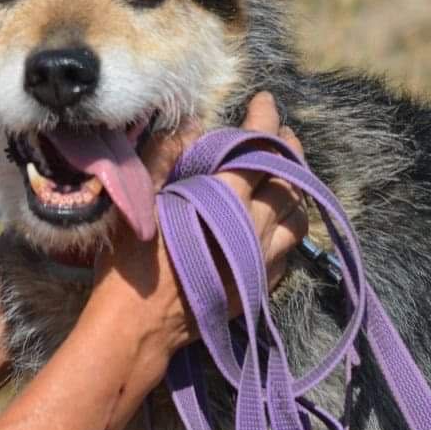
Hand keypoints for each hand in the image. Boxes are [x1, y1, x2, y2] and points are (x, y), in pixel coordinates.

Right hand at [89, 93, 306, 380]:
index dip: (265, 120)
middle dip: (288, 149)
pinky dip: (287, 227)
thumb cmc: (132, 263)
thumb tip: (190, 124)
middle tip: (281, 132)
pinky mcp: (260, 286)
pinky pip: (289, 250)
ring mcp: (262, 261)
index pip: (258, 148)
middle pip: (290, 180)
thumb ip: (166, 156)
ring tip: (285, 174)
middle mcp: (254, 228)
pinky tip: (274, 222)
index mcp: (225, 200)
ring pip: (298, 216)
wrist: (138, 329)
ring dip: (295, 189)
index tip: (265, 100)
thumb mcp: (142, 201)